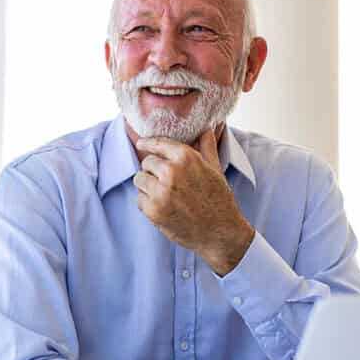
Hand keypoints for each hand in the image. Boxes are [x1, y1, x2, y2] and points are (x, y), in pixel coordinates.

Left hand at [134, 129, 254, 275]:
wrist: (220, 232)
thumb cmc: (219, 199)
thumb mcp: (215, 168)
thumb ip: (207, 145)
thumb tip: (208, 127)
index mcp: (186, 157)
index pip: (157, 144)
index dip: (148, 144)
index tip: (142, 144)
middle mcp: (171, 172)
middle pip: (146, 162)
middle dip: (153, 170)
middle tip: (167, 182)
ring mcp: (161, 192)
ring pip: (139, 179)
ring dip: (148, 186)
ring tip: (165, 194)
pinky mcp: (153, 211)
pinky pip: (140, 199)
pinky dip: (148, 204)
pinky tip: (165, 208)